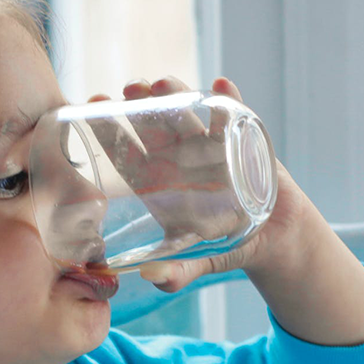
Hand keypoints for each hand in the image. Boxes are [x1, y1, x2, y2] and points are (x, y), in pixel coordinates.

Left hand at [86, 76, 311, 293]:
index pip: (128, 154)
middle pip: (153, 125)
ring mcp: (209, 146)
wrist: (272, 237)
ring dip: (177, 94)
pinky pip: (234, 115)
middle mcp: (180, 158)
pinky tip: (223, 86)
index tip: (91, 111)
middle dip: (139, 103)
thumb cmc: (225, 245)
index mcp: (160, 183)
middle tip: (128, 88)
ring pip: (188, 114)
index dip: (109, 134)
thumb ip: (177, 272)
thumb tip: (154, 279)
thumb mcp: (199, 261)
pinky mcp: (241, 140)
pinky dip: (230, 99)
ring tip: (165, 84)